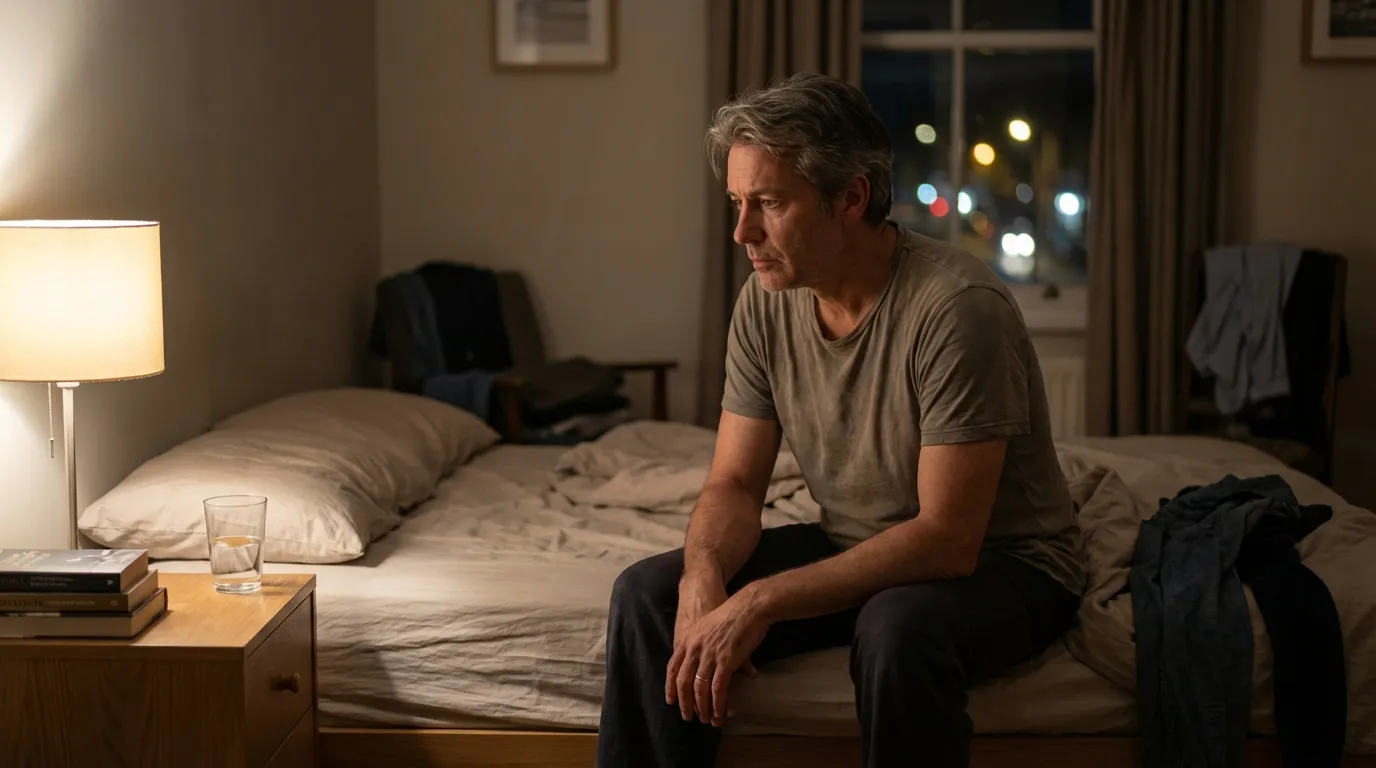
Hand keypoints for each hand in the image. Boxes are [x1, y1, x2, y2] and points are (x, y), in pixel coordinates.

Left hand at [666, 585, 767, 726]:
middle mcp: (694, 649)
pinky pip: (718, 688)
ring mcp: (709, 655)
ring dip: (702, 707)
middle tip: (687, 716)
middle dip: (684, 702)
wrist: (748, 606)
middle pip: (683, 681)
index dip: (670, 686)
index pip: (673, 667)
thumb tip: (705, 659)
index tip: (670, 701)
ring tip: (706, 719)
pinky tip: (719, 712)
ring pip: (700, 688)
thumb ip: (703, 643)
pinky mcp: (725, 661)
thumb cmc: (731, 613)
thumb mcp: (708, 626)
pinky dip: (717, 703)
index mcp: (688, 640)